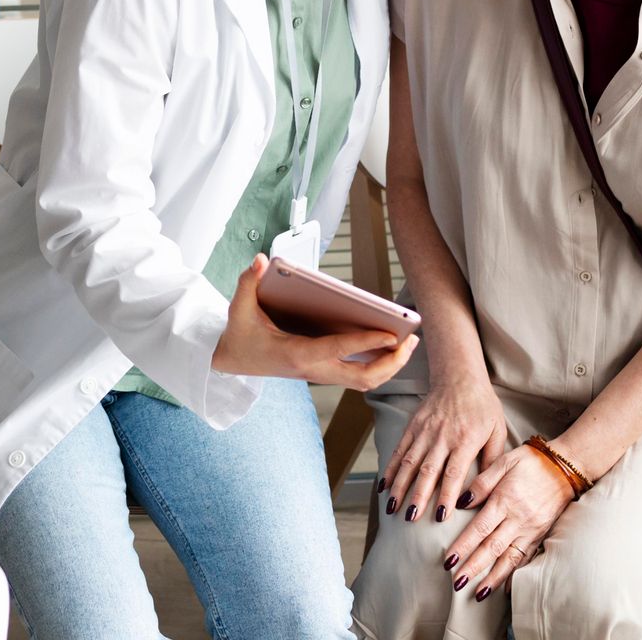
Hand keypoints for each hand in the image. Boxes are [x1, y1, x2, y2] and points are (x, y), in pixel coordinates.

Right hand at [211, 256, 419, 388]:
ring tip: (408, 344)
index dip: (366, 343)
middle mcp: (314, 369)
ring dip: (390, 367)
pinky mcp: (323, 372)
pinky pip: (359, 376)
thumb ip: (248, 282)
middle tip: (410, 341)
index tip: (390, 334)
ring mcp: (321, 374)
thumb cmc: (240, 336)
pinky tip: (390, 348)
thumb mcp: (240, 308)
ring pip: (365, 381)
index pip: (338, 350)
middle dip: (391, 363)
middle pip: (363, 378)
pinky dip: (379, 366)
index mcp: (297, 354)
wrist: (231, 362)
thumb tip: (261, 260)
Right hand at [379, 372, 506, 523]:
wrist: (459, 376)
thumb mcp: (497, 430)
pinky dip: (391, 469)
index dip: (446, 495)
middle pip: (427, 470)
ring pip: (409, 462)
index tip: (441, 516)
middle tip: (410, 518)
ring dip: (400, 486)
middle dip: (417, 496)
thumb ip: (492, 460)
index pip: (454, 473)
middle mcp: (442, 436)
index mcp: (465, 440)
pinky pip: (399, 450)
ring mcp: (424, 430)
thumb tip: (486, 489)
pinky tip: (385, 486)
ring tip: (393, 508)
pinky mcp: (413, 426)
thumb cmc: (483, 406)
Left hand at [441, 442, 575, 602]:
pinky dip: (516, 574)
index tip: (449, 561)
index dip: (463, 546)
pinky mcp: (541, 534)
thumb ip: (481, 483)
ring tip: (478, 594)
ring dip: (494, 578)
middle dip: (474, 567)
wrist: (565, 467)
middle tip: (457, 583)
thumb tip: (460, 502)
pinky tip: (505, 588)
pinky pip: (527, 558)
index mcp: (505, 500)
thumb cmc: (530, 462)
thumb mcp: (503, 462)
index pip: (479, 529)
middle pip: (492, 548)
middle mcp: (518, 519)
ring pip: (510, 558)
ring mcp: (531, 529)